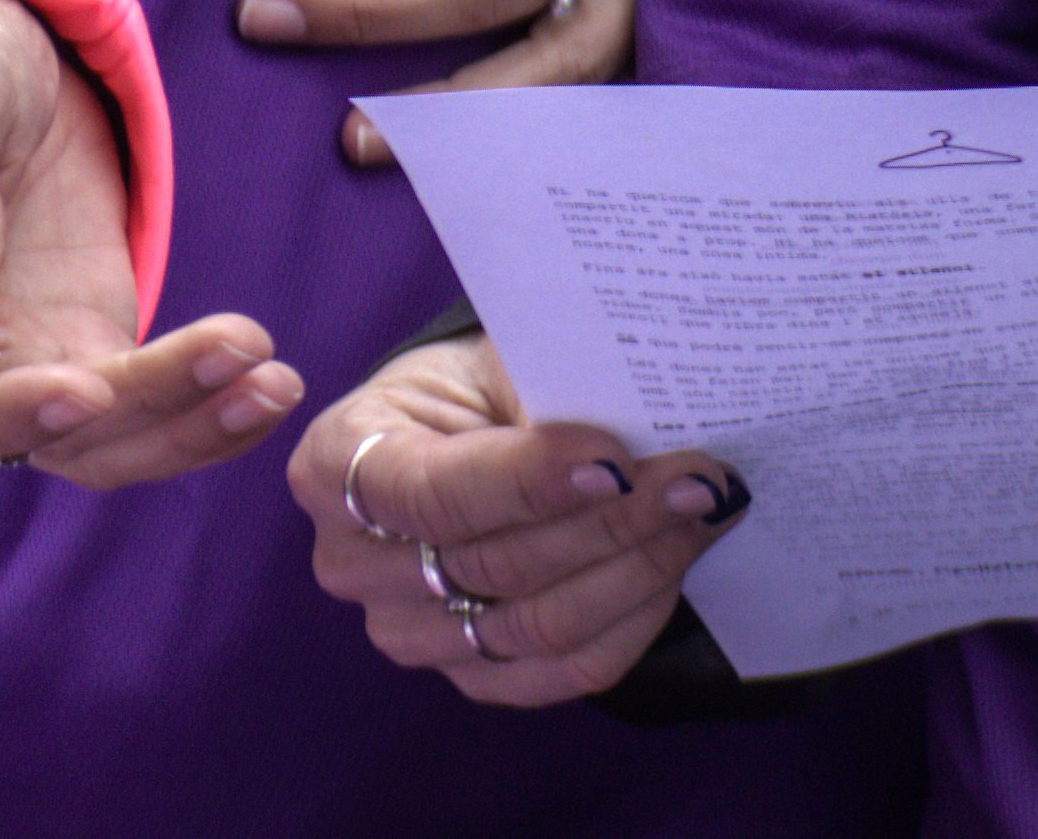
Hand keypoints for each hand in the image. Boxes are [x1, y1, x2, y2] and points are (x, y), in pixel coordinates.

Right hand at [0, 0, 296, 486]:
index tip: (87, 390)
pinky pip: (139, 404)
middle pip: (29, 437)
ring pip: (97, 439)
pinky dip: (203, 405)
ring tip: (274, 382)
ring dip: (185, 425)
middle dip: (135, 414)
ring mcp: (17, 358)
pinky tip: (269, 384)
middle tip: (233, 358)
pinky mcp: (83, 342)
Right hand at [290, 338, 743, 708]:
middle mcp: (353, 562)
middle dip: (611, 519)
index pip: (430, 490)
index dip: (526, 480)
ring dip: (636, 568)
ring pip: (537, 624)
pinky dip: (631, 619)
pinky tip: (674, 565)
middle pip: (493, 563)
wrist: (468, 441)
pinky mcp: (469, 678)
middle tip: (698, 479)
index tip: (616, 461)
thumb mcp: (489, 359)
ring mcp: (407, 632)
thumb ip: (542, 387)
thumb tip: (634, 415)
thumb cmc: (474, 389)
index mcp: (336, 462)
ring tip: (701, 511)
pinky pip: (563, 672)